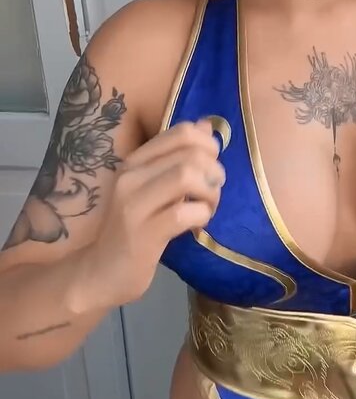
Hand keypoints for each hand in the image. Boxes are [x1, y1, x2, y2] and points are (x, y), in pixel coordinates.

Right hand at [82, 120, 224, 308]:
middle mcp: (131, 176)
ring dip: (210, 193)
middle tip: (212, 193)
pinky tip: (196, 226)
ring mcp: (134, 204)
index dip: (209, 146)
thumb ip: (179, 158)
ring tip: (207, 208)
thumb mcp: (154, 188)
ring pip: (187, 177)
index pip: (182, 132)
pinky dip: (201, 216)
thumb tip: (207, 125)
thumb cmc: (133, 229)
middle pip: (191, 154)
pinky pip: (184, 213)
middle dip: (214, 172)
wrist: (98, 272)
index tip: (210, 168)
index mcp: (135, 162)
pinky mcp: (143, 233)